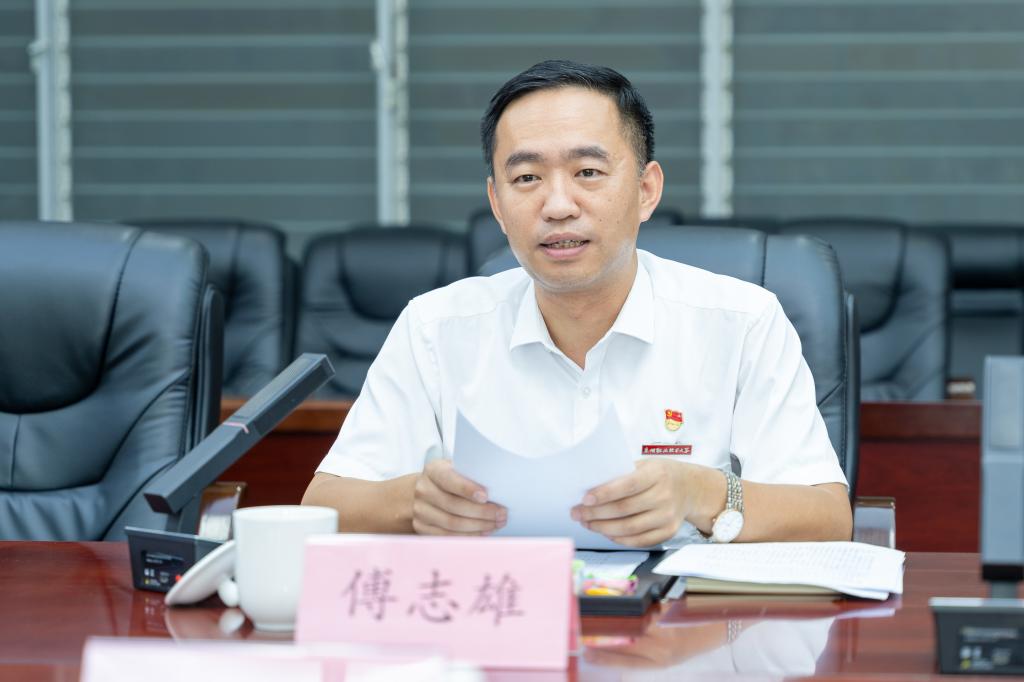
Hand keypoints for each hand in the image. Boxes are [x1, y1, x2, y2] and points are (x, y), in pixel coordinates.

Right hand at [412, 459, 506, 534]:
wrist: (426, 491)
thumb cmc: (451, 479)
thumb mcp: (458, 470)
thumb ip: (472, 475)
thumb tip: (498, 489)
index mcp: (433, 471)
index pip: (449, 479)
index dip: (467, 488)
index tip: (486, 496)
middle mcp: (423, 490)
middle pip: (453, 505)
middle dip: (481, 511)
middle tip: (501, 514)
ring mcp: (420, 511)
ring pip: (452, 523)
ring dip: (478, 526)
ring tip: (496, 524)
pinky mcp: (422, 528)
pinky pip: (448, 536)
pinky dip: (468, 536)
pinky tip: (483, 532)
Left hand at [570, 459, 696, 546]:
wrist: (691, 488)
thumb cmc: (661, 474)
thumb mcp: (646, 464)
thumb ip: (623, 474)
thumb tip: (590, 486)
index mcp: (657, 474)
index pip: (627, 485)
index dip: (604, 493)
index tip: (585, 498)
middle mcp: (664, 496)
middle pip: (624, 510)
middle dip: (595, 513)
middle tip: (577, 513)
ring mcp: (668, 517)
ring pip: (629, 528)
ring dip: (602, 528)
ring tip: (587, 523)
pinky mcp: (669, 532)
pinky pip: (639, 540)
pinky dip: (619, 539)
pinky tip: (606, 532)